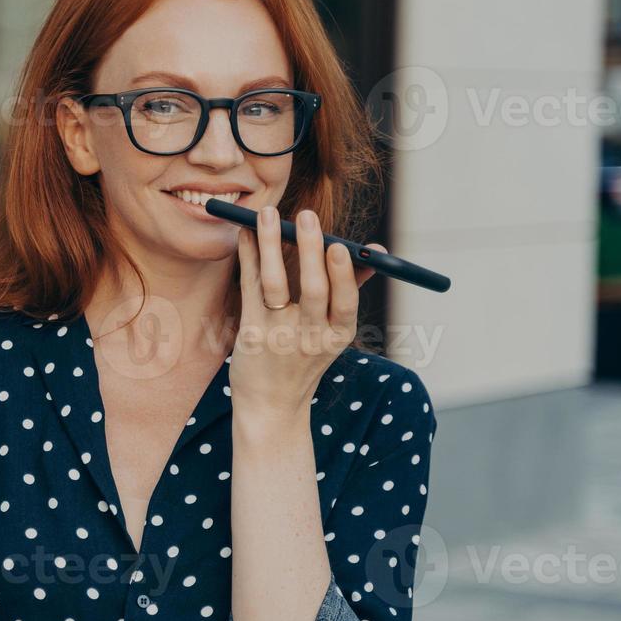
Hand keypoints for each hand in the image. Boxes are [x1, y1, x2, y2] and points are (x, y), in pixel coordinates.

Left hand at [230, 205, 385, 419]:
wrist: (270, 405)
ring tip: (268, 215)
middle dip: (310, 251)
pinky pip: (250, 288)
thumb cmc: (304, 358)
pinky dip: (249, 258)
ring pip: (275, 284)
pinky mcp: (250, 333)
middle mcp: (310, 338)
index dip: (343, 275)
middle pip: (313, 290)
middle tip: (306, 217)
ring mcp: (278, 336)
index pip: (346, 304)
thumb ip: (348, 290)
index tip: (340, 246)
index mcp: (338, 336)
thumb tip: (373, 250)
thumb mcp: (332, 333)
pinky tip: (246, 234)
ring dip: (270, 246)